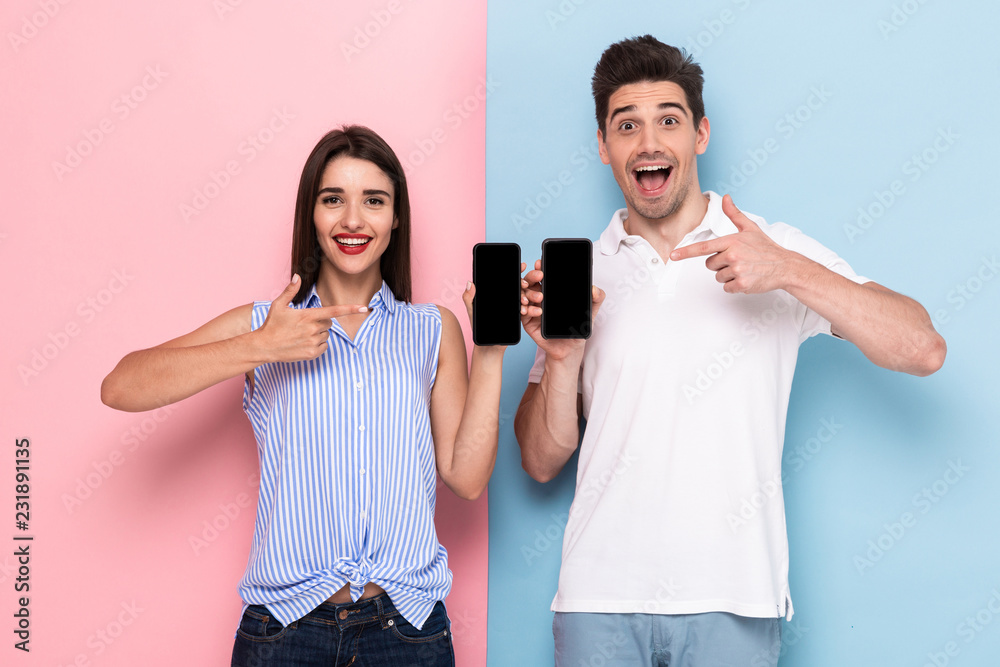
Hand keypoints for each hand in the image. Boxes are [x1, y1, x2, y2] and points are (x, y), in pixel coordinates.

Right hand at [256, 274, 366, 361]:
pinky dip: (317, 345)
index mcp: (308, 316)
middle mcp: (313, 329)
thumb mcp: (279, 305)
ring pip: (326, 335)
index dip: (351, 309)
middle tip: (303, 324)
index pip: (334, 311)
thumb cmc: (272, 324)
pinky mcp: (312, 353)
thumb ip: (290, 290)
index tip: (364, 308)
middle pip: (329, 322)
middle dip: (320, 321)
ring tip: (301, 335)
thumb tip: (297, 276)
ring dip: (318, 334)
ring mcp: (313, 342)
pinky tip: (303, 343)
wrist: (264, 346)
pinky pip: (324, 347)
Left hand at [462, 262, 526, 350]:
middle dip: (525, 283)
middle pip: (518, 286)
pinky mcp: (519, 316)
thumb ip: (469, 298)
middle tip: (526, 284)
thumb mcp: (472, 312)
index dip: (515, 271)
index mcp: (496, 293)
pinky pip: (526, 310)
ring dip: (528, 297)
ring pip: (524, 297)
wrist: (489, 347)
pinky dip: (529, 309)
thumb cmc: (479, 329)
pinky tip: (527, 310)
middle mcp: (507, 298)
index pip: (507, 279)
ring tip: (525, 302)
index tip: (522, 266)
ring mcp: (514, 306)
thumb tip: (470, 283)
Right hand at [520, 259, 604, 359]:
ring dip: (529, 293)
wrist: (570, 348)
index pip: (543, 275)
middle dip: (532, 276)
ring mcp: (532, 309)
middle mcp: (539, 297)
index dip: (540, 268)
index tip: (541, 263)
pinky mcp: (528, 322)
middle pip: (530, 282)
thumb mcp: (591, 312)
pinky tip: (536, 311)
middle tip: (539, 275)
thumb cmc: (578, 328)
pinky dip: (527, 310)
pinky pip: (522, 313)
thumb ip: (596, 298)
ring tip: (540, 296)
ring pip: (524, 295)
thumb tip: (594, 288)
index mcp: (552, 291)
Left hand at [669, 194, 792, 293]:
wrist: (784, 266)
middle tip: (737, 260)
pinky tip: (746, 278)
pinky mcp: (742, 284)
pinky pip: (727, 288)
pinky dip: (735, 286)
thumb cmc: (766, 248)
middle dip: (719, 264)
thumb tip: (726, 198)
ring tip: (744, 268)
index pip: (703, 247)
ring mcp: (737, 271)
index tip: (672, 256)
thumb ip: (734, 214)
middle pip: (709, 265)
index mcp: (731, 241)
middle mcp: (732, 256)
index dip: (686, 252)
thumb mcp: (750, 228)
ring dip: (728, 275)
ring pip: (718, 277)